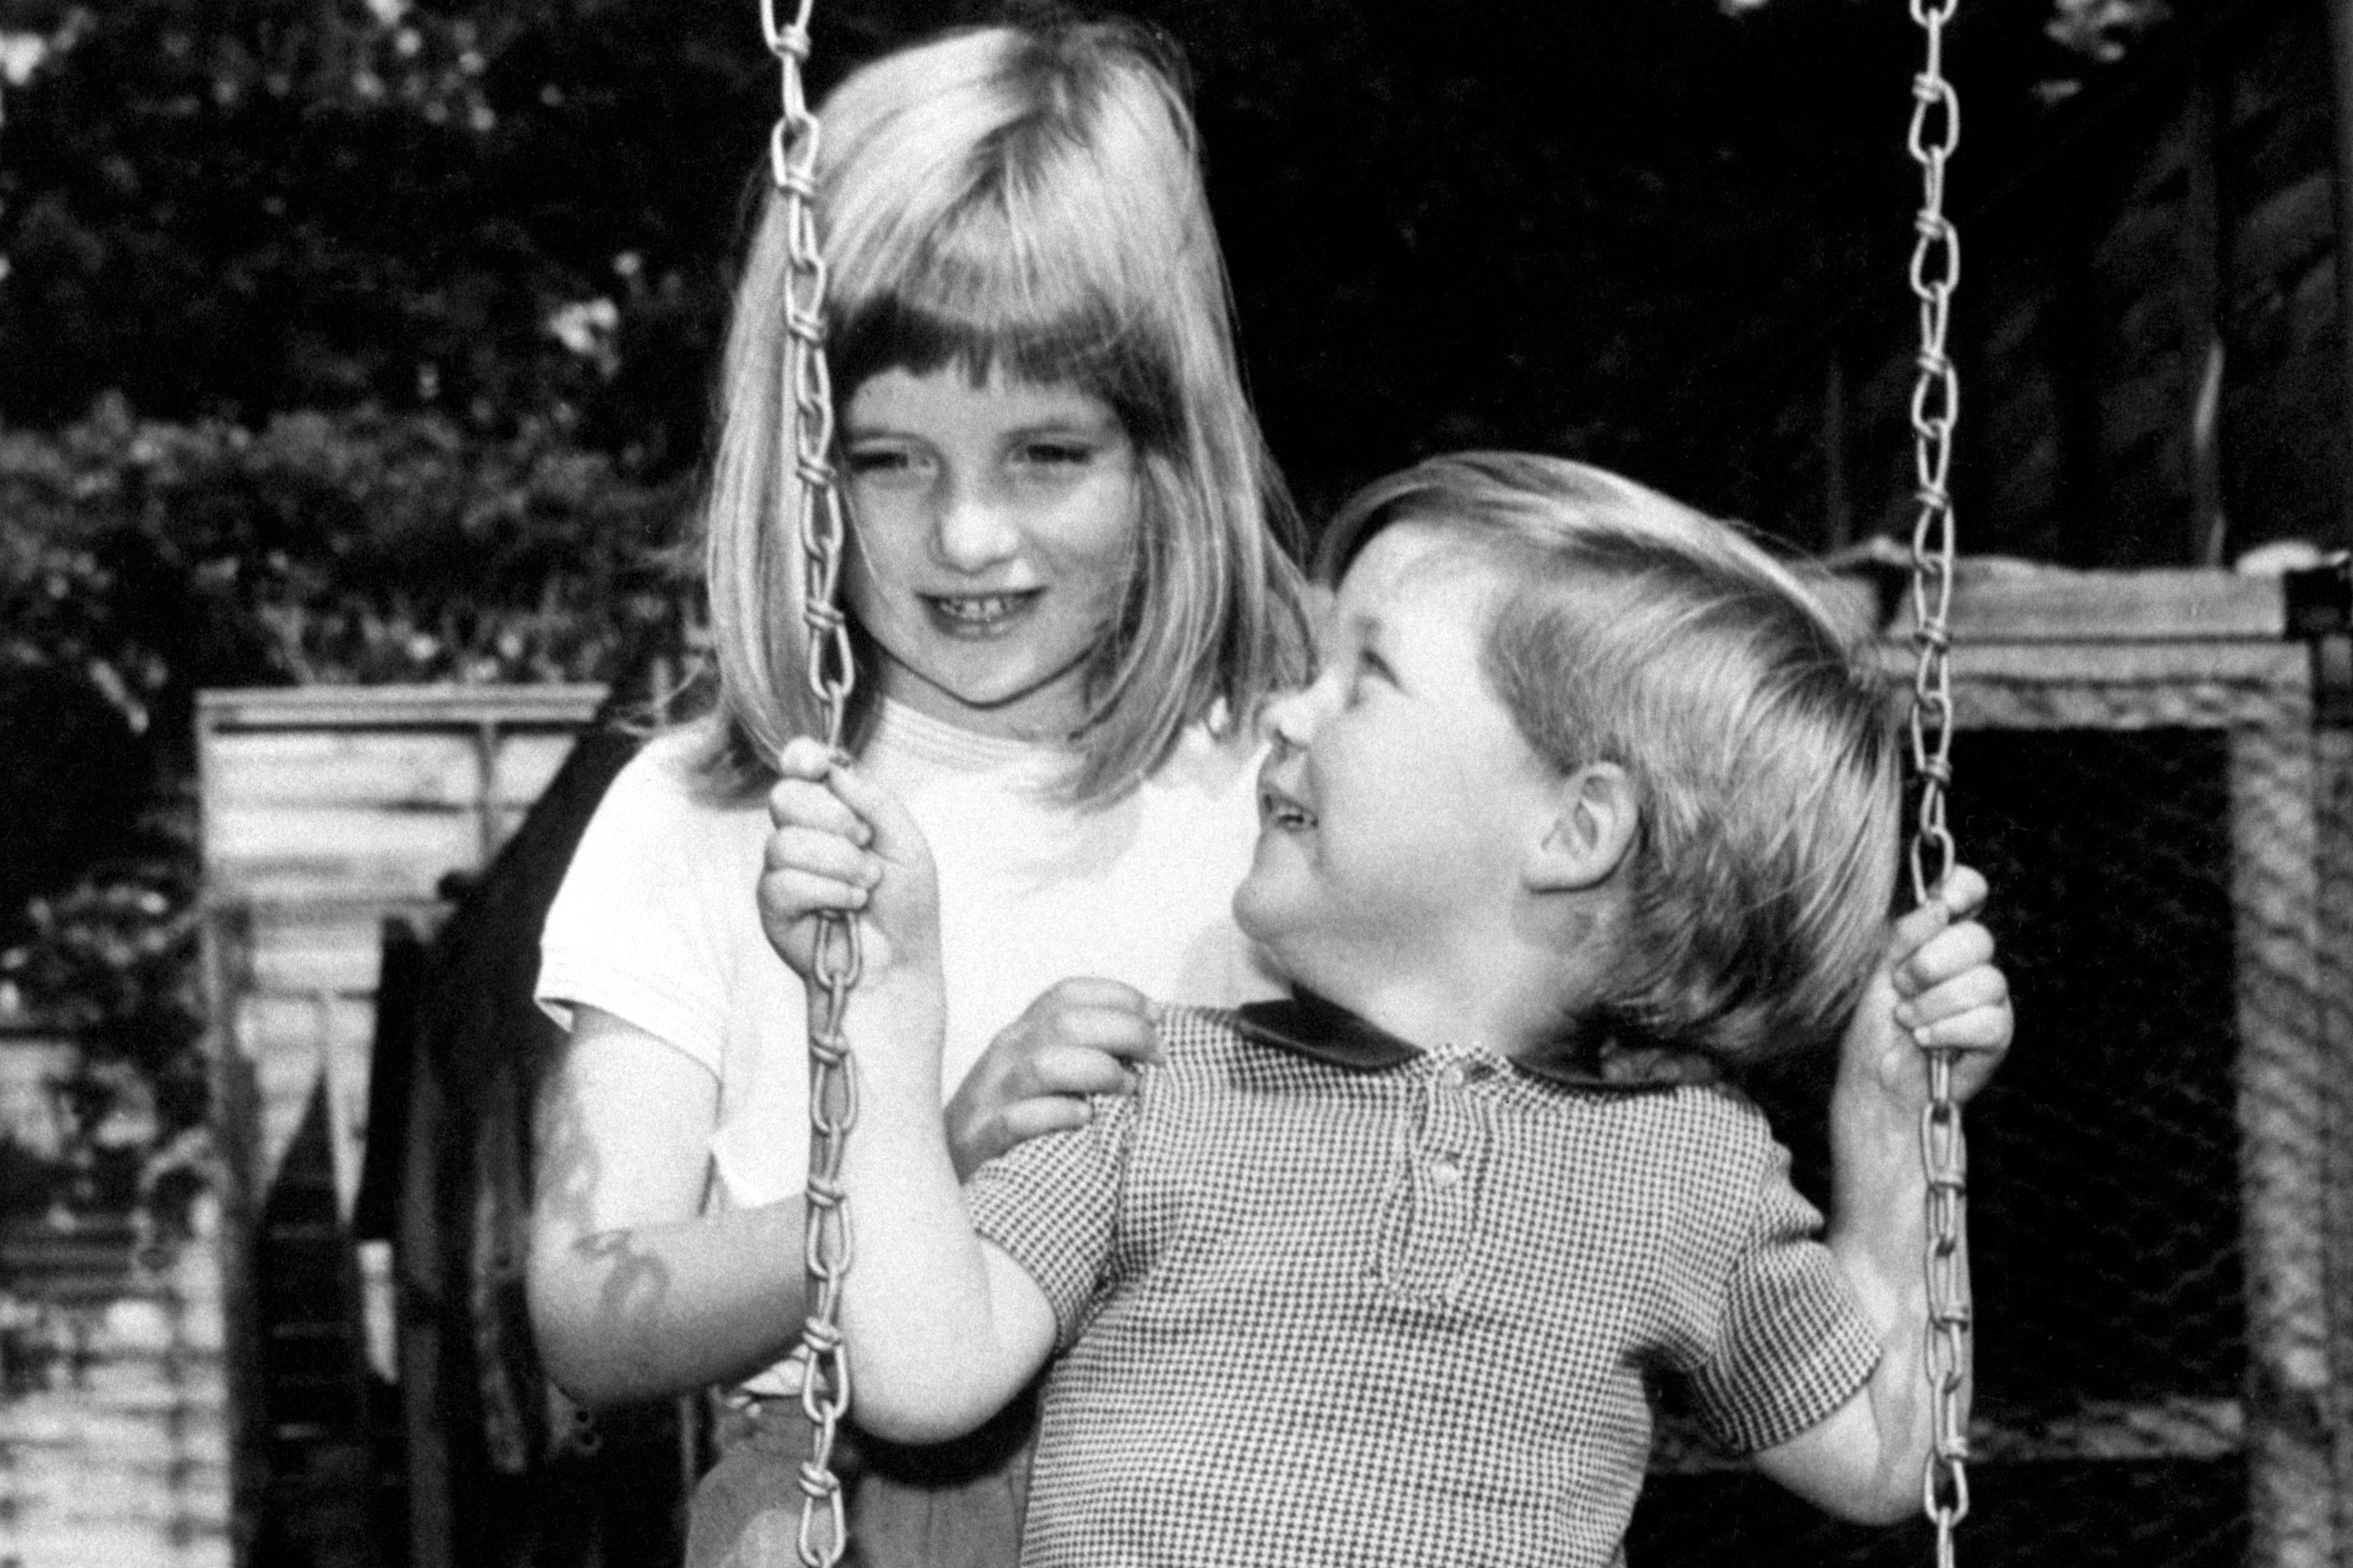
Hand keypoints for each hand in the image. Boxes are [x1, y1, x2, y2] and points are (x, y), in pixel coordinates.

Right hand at [758, 737, 939, 984]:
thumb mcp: (905, 842)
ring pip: (785, 842)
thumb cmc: (905, 904)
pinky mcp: (772, 905)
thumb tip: (834, 769)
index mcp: (833, 809)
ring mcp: (782, 869)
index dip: (801, 757)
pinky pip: (783, 882)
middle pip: (785, 796)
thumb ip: (874, 800)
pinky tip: (849, 905)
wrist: (898, 962)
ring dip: (838, 863)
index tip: (817, 765)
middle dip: (833, 817)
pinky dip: (826, 892)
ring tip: (866, 885)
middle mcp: (802, 833)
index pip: (800, 767)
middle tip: (865, 842)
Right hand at [945, 978, 1162, 1180]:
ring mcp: (991, 1099)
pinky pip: (1017, 1121)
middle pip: (1066, 1024)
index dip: (1117, 997)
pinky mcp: (981, 1143)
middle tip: (1158, 1056)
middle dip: (1123, 1032)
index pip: (1066, 994)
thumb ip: (1078, 1051)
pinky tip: (1085, 1119)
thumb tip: (1146, 1044)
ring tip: (1129, 1088)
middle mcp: (1005, 1057)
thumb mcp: (1036, 1075)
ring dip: (1097, 1070)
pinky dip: (1056, 1115)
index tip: (1156, 1016)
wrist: (940, 1174)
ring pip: (1044, 1066)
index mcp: (1021, 1035)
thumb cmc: (1006, 1121)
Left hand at [1843, 864, 2012, 1109]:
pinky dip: (1948, 1031)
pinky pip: (1988, 1020)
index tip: (1942, 904)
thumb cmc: (1875, 1022)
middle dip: (1929, 965)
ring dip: (1933, 1004)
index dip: (1963, 888)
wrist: (1876, 1078)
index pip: (1969, 890)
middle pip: (1978, 939)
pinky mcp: (1998, 1033)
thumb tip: (1937, 907)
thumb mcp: (1878, 969)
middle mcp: (1971, 961)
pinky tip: (1925, 1039)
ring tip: (1907, 1019)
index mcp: (1941, 935)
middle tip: (1900, 987)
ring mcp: (1990, 996)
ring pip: (1984, 982)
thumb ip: (1905, 935)